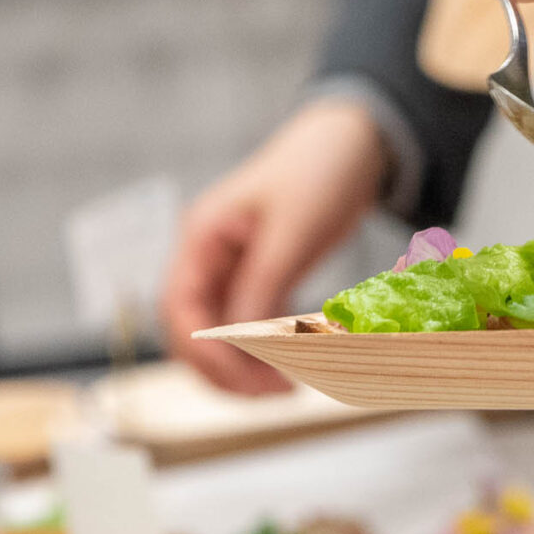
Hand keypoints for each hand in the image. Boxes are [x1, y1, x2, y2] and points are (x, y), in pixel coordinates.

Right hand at [160, 99, 391, 394]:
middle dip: (224, 367)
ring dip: (246, 363)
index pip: (179, 307)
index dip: (201, 351)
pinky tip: (294, 362)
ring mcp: (234, 267)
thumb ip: (262, 282)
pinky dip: (266, 347)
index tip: (241, 379)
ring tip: (286, 386)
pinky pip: (252, 323)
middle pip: (193, 328)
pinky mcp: (262, 276)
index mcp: (202, 236)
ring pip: (222, 332)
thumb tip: (239, 340)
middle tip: (273, 392)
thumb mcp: (292, 229)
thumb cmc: (319, 170)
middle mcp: (209, 255)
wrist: (354, 141)